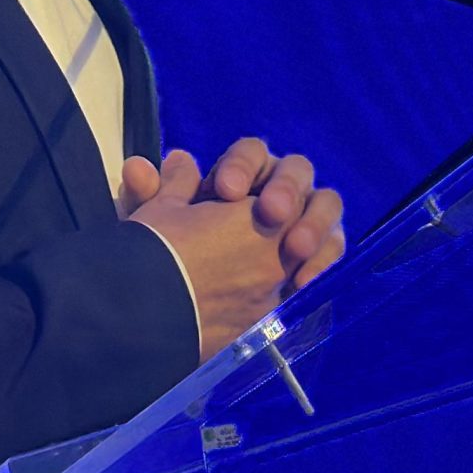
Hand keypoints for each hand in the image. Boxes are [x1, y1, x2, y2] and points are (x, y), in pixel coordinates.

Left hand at [120, 140, 346, 356]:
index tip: (226, 192)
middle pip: (296, 170)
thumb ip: (147, 201)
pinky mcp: (318, 259)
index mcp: (240, 178)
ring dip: (316, 221)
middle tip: (272, 213)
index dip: (242, 166)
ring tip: (295, 249)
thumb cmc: (172, 261)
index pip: (252, 154)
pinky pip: (334, 249)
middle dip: (287, 187)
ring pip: (326, 203)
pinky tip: (303, 282)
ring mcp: (303, 224)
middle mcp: (277, 193)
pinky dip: (326, 260)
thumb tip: (138, 168)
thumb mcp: (155, 232)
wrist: (190, 318)